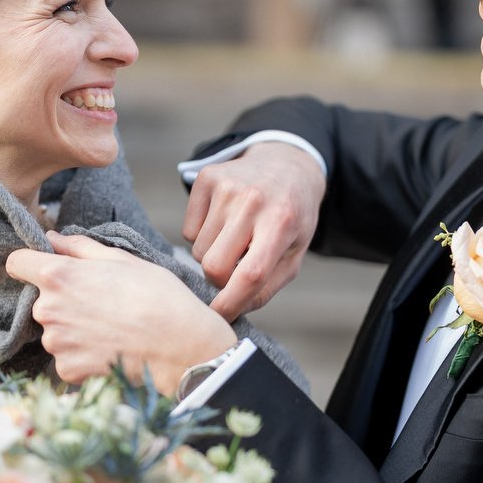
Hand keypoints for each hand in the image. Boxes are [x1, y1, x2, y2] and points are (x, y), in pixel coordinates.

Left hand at [7, 233, 236, 388]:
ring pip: (55, 331)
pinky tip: (109, 349)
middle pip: (40, 300)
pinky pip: (66, 358)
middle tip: (100, 304)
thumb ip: (78, 248)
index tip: (47, 268)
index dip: (31, 263)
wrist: (180, 346)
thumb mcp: (121, 259)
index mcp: (57, 275)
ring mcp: (55, 343)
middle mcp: (47, 309)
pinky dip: (83, 356)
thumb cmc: (157, 297)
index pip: (17, 262)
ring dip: (73, 330)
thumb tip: (51, 238)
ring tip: (109, 328)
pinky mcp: (66, 369)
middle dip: (63, 301)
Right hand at [183, 142, 323, 319]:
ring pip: (198, 250)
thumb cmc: (291, 216)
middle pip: (214, 266)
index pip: (250, 274)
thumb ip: (267, 286)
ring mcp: (227, 187)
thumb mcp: (294, 253)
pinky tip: (223, 222)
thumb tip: (233, 311)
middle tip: (235, 267)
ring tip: (235, 238)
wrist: (286, 163)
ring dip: (213, 254)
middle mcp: (253, 201)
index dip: (231, 304)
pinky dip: (202, 235)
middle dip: (220, 278)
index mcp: (281, 222)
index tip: (218, 318)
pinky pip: (188, 230)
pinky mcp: (207, 178)